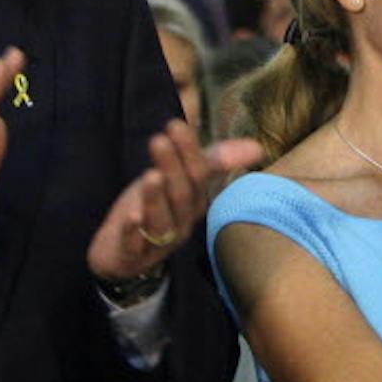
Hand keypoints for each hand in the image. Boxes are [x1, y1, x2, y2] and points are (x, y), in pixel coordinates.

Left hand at [87, 123, 263, 282]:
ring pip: (162, 220)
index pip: (199, 176)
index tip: (176, 124)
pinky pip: (135, 245)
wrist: (125, 257)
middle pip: (182, 196)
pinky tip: (132, 217)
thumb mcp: (178, 180)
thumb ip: (210, 158)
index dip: (188, 152)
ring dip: (156, 198)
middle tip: (160, 140)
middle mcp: (181, 221)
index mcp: (194, 201)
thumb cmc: (154, 210)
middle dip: (173, 167)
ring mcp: (158, 241)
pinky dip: (133, 231)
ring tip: (151, 175)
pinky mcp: (131, 254)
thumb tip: (257, 145)